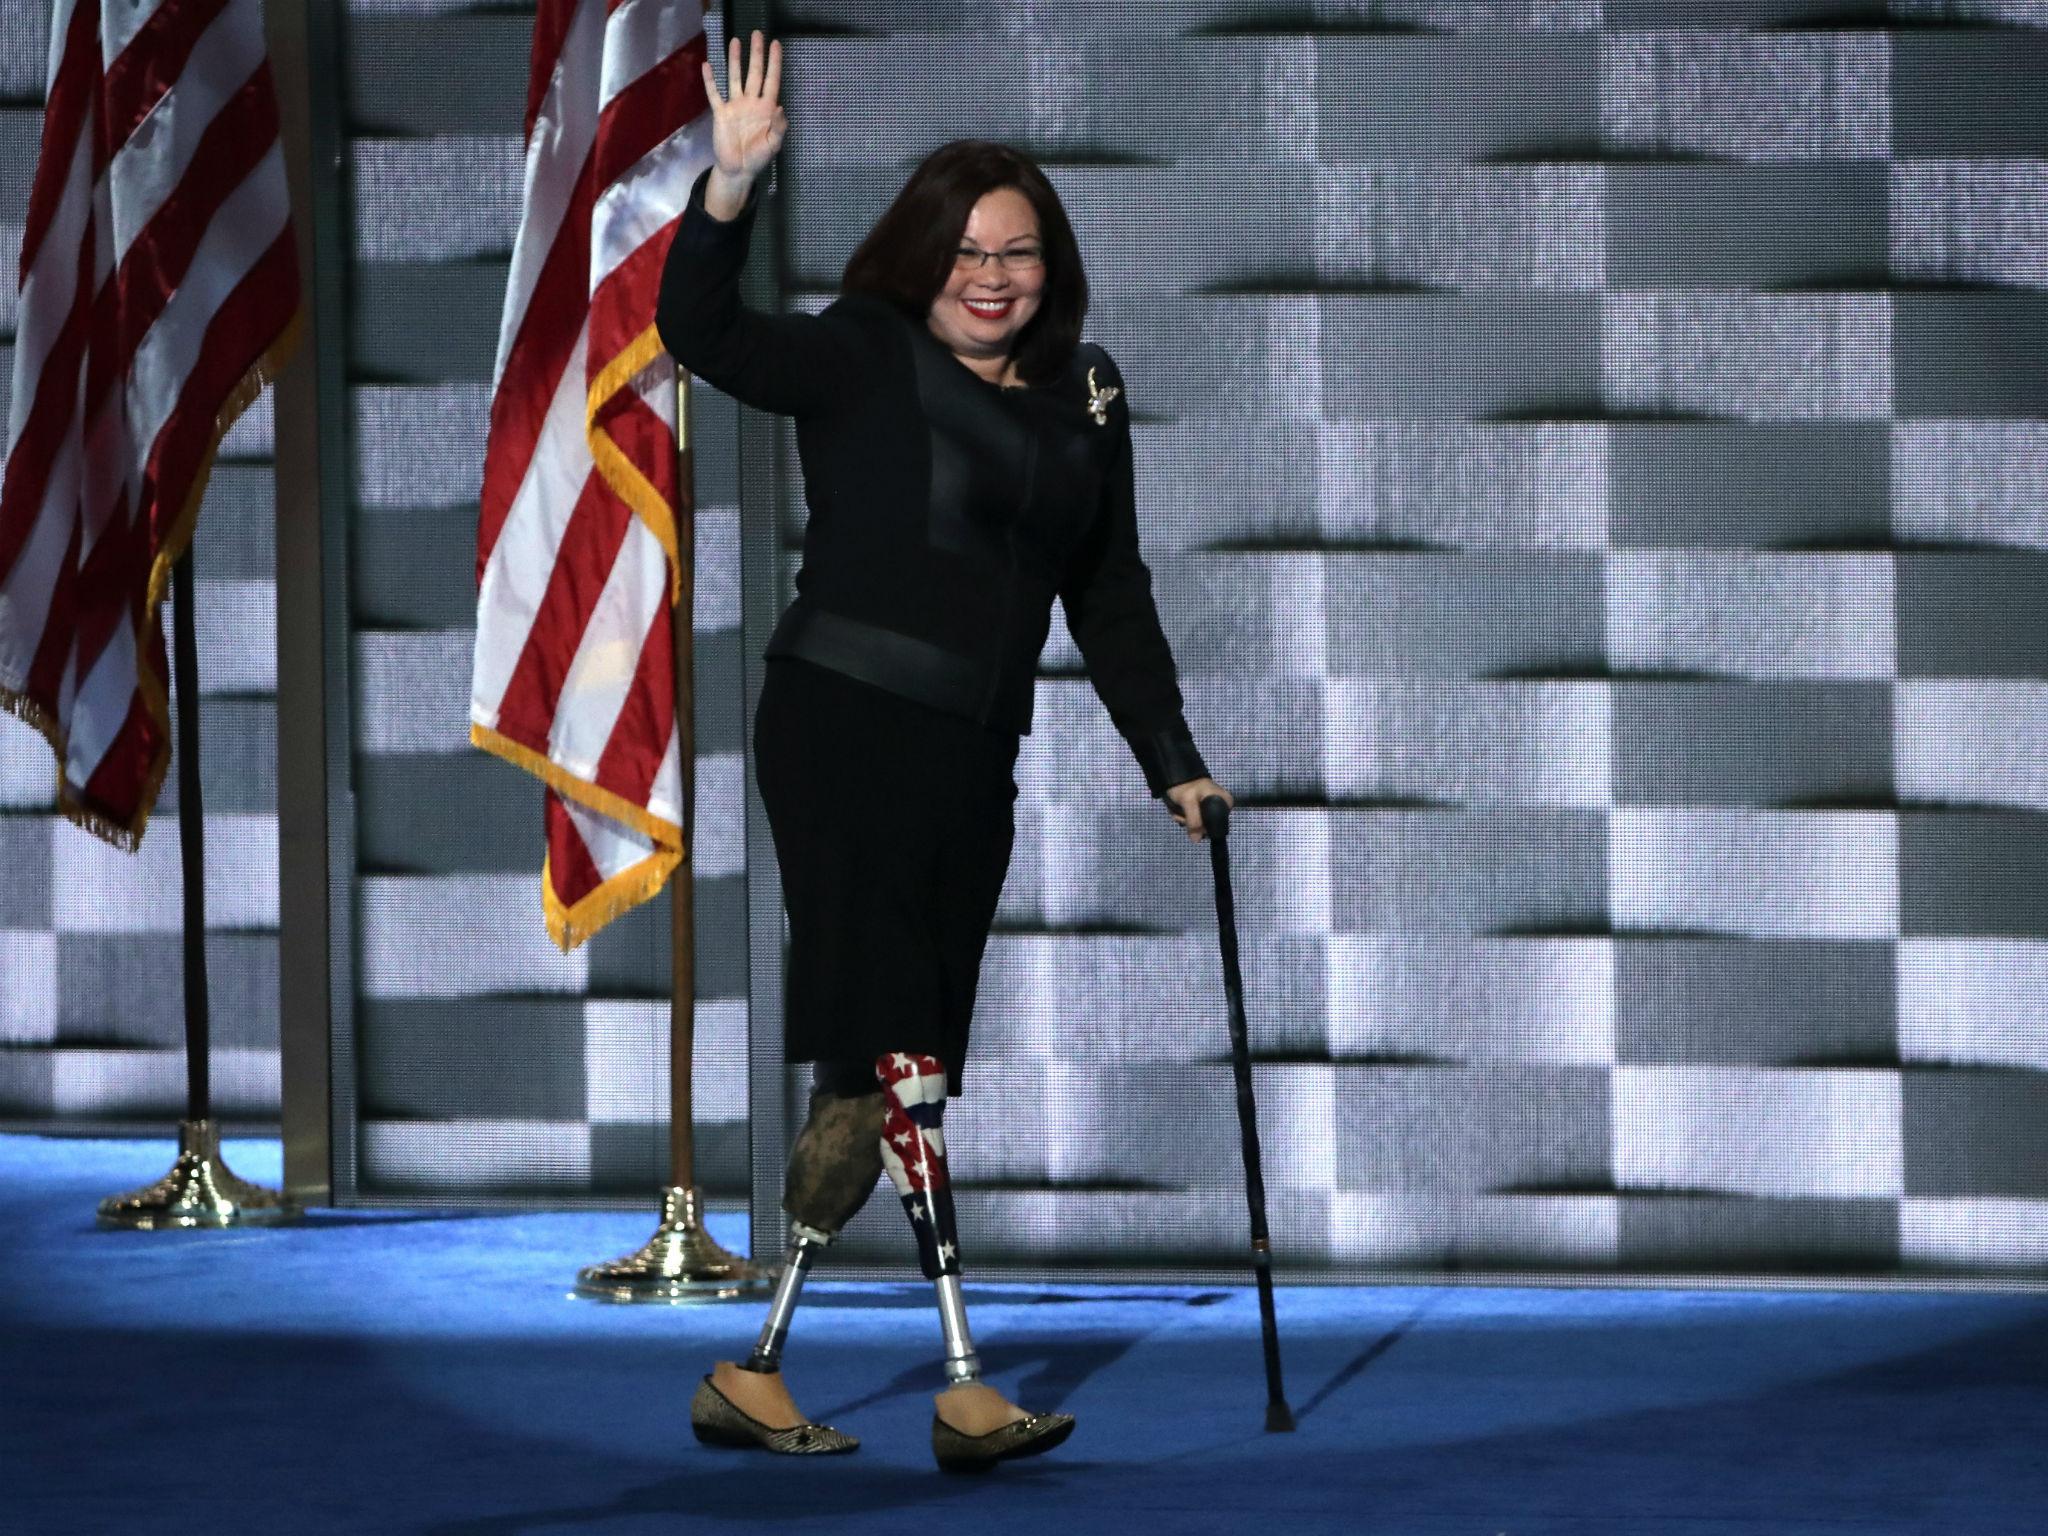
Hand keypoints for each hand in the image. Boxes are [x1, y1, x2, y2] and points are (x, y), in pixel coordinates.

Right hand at [701, 30, 785, 211]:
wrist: (738, 170)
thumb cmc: (758, 159)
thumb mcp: (773, 145)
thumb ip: (778, 128)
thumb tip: (780, 108)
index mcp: (766, 108)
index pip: (772, 80)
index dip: (775, 63)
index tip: (776, 45)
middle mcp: (751, 102)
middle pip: (754, 73)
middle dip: (756, 54)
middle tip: (757, 34)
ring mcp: (735, 106)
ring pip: (735, 77)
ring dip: (735, 60)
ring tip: (735, 41)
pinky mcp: (721, 113)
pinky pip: (715, 93)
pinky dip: (711, 80)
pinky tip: (707, 65)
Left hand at [1163, 778, 1232, 842]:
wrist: (1176, 776)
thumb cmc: (1186, 785)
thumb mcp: (1188, 801)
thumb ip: (1194, 820)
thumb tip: (1196, 840)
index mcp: (1225, 802)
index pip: (1218, 825)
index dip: (1203, 827)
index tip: (1190, 819)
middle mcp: (1222, 808)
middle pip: (1207, 828)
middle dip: (1191, 823)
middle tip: (1182, 813)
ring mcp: (1211, 811)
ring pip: (1198, 826)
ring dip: (1185, 820)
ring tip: (1179, 809)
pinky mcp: (1202, 812)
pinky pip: (1193, 822)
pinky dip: (1184, 818)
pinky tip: (1179, 810)